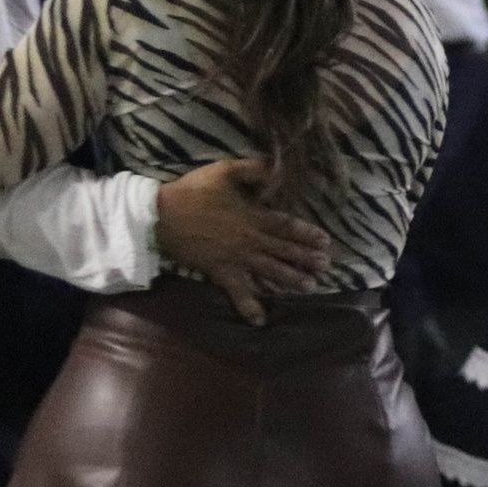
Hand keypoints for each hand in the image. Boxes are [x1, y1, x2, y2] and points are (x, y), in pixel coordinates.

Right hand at [155, 157, 333, 325]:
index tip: (325, 241)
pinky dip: (249, 307)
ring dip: (290, 279)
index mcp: (253, 216)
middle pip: (283, 251)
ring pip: (269, 271)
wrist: (161, 216)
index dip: (306, 233)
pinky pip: (237, 293)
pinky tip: (261, 321)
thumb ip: (253, 169)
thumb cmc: (193, 191)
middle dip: (306, 258)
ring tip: (310, 287)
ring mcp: (236, 259)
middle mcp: (249, 240)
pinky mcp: (220, 273)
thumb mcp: (224, 171)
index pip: (286, 226)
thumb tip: (278, 165)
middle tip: (326, 266)